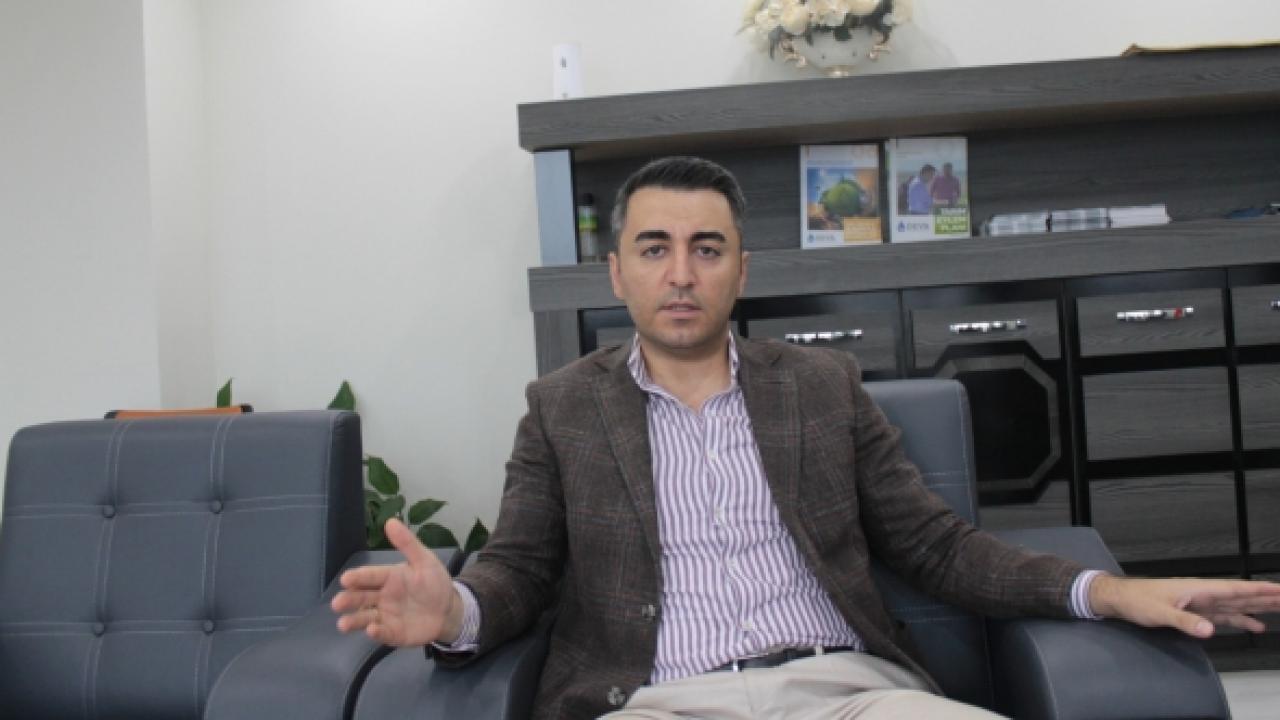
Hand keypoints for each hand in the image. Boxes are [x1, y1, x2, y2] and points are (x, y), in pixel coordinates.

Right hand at [331, 518, 462, 645]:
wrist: (449, 610)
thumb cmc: (434, 583)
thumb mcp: (424, 560)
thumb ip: (407, 543)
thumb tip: (390, 521)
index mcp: (388, 577)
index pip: (369, 576)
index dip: (358, 577)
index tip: (346, 579)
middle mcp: (382, 597)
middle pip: (361, 597)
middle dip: (348, 600)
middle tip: (337, 603)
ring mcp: (386, 616)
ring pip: (365, 617)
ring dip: (353, 620)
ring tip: (343, 624)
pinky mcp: (393, 633)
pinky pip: (382, 633)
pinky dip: (376, 632)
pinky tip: (372, 630)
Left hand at [1090, 574, 1279, 637]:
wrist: (1121, 599)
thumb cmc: (1137, 602)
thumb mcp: (1159, 613)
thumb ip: (1184, 621)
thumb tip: (1210, 630)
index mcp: (1199, 589)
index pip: (1235, 589)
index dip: (1259, 590)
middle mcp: (1204, 594)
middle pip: (1241, 595)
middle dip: (1265, 597)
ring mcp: (1201, 603)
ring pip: (1236, 604)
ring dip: (1258, 607)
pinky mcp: (1196, 612)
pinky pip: (1224, 615)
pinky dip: (1241, 619)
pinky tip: (1254, 625)